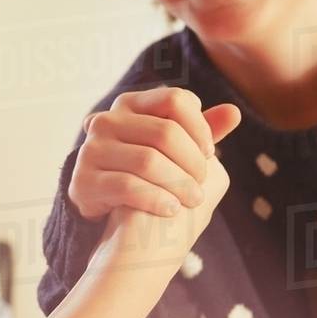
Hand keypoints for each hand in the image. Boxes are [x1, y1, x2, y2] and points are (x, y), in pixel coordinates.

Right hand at [70, 88, 240, 220]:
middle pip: (165, 132)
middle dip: (192, 160)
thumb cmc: (150, 177)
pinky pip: (128, 186)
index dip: (200, 128)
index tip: (210, 153)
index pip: (176, 100)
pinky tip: (171, 210)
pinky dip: (156, 199)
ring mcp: (91, 150)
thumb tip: (234, 112)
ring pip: (148, 161)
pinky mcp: (83, 180)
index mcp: (130, 104)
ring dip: (179, 183)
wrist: (111, 217)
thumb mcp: (174, 150)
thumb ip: (200, 131)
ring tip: (193, 200)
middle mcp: (106, 121)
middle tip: (203, 183)